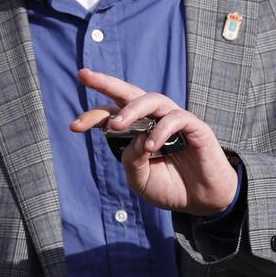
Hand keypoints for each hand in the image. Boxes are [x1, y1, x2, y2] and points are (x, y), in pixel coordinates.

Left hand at [70, 67, 239, 216]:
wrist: (202, 201)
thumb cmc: (170, 187)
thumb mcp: (140, 180)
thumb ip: (131, 160)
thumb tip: (131, 136)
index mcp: (136, 130)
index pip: (111, 114)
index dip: (92, 117)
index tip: (73, 126)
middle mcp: (153, 119)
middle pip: (129, 92)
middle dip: (106, 82)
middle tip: (85, 75)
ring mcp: (174, 120)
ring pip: (152, 99)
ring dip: (132, 110)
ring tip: (116, 126)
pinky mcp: (195, 126)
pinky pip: (176, 118)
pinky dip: (160, 130)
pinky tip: (151, 146)